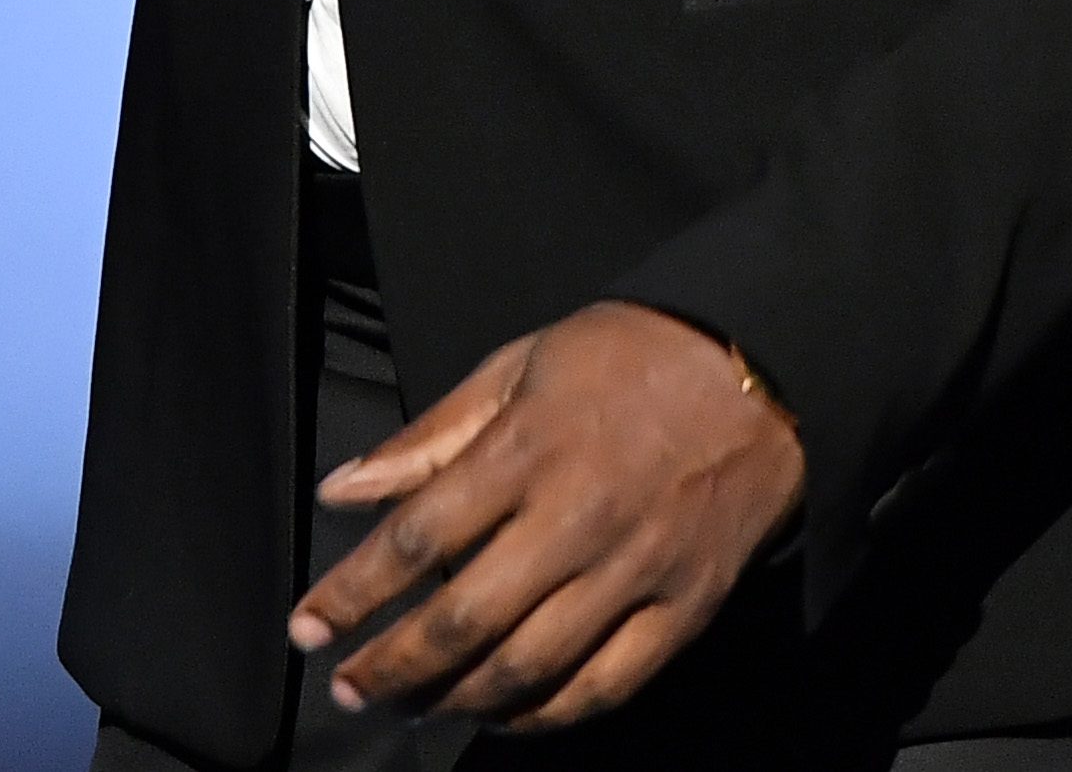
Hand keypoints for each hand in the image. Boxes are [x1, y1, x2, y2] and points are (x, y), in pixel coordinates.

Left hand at [287, 300, 803, 733]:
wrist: (764, 364)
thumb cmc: (631, 355)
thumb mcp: (519, 364)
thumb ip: (429, 437)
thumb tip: (342, 491)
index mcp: (527, 449)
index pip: (413, 539)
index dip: (349, 595)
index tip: (307, 630)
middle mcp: (576, 518)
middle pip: (462, 620)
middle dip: (391, 667)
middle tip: (350, 689)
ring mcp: (634, 570)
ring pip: (528, 667)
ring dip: (457, 700)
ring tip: (416, 707)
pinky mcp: (684, 607)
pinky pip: (603, 686)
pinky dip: (546, 715)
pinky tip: (506, 715)